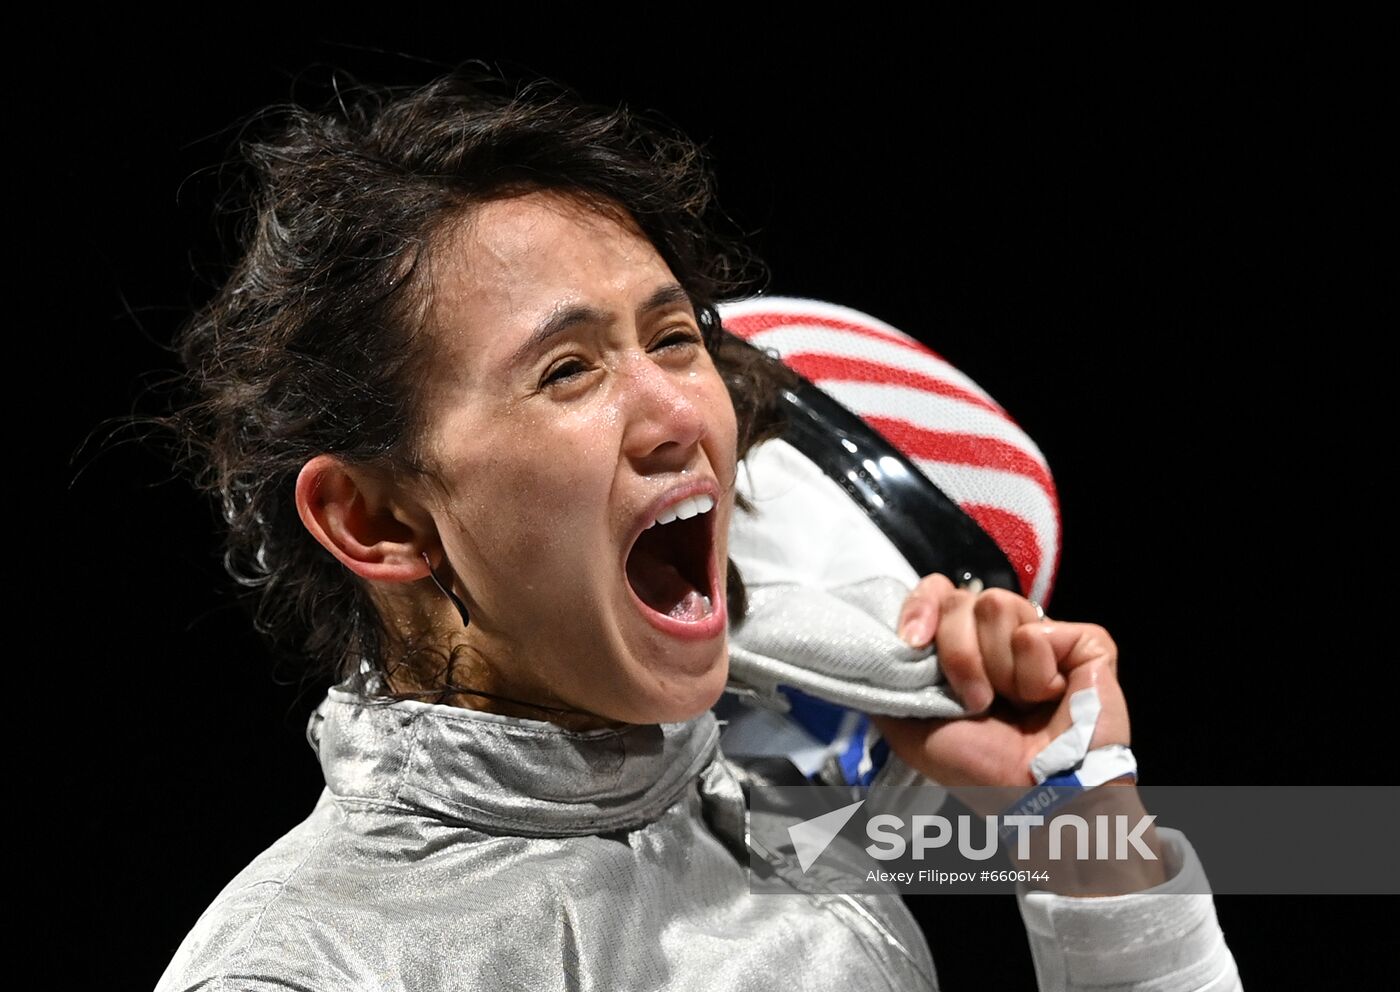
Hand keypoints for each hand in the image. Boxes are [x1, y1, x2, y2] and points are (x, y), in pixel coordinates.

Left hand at [871, 574, 1130, 789]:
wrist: (1035, 794)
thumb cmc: (981, 770)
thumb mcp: (912, 732)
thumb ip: (889, 688)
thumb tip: (869, 656)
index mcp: (965, 648)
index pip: (937, 592)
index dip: (921, 607)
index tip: (913, 643)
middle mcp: (1002, 635)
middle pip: (962, 598)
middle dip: (959, 656)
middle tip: (978, 703)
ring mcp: (1044, 634)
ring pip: (997, 605)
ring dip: (998, 670)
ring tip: (1018, 705)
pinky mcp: (1083, 641)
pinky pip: (1037, 632)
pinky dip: (1035, 676)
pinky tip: (1049, 701)